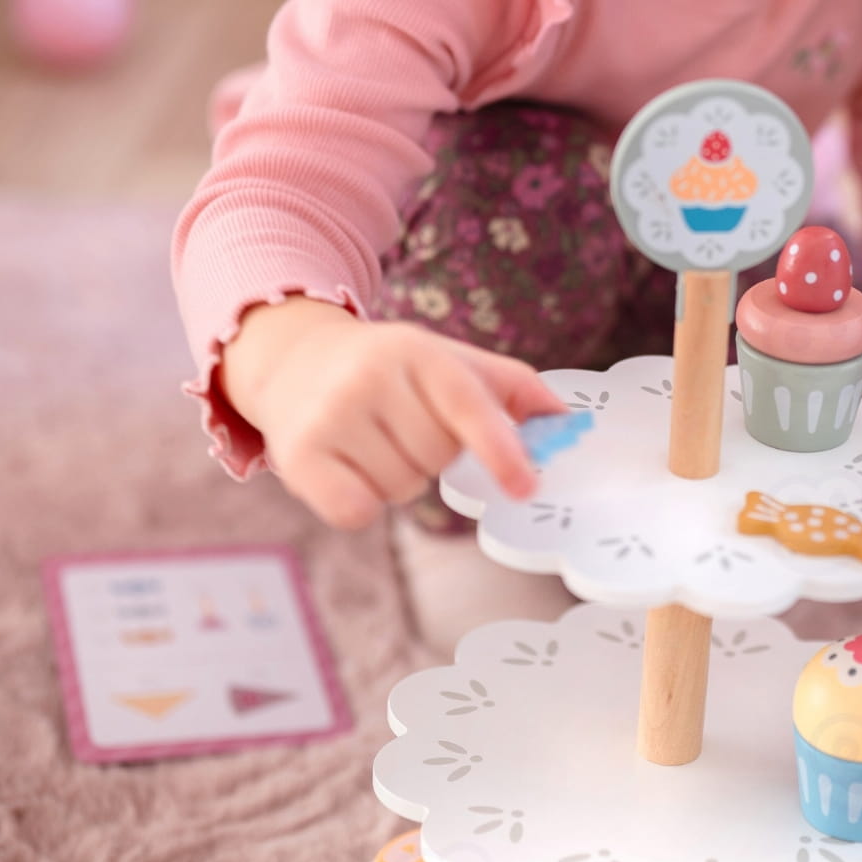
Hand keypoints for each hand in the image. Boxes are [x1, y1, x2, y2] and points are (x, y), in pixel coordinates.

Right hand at [218, 296, 564, 530]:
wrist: (293, 358)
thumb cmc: (389, 367)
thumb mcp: (449, 360)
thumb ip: (513, 387)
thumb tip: (569, 420)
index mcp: (418, 350)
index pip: (466, 405)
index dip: (499, 449)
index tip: (526, 487)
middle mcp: (370, 377)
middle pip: (438, 459)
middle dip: (432, 455)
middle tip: (404, 426)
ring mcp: (330, 415)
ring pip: (402, 488)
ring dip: (397, 478)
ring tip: (374, 442)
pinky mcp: (297, 455)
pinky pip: (356, 511)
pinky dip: (361, 503)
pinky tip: (348, 470)